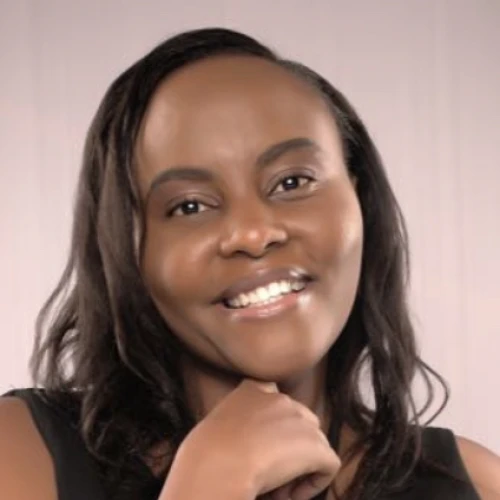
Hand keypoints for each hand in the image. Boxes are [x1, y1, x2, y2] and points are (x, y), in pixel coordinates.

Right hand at [163, 378, 339, 499]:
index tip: (261, 448)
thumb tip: (246, 447)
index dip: (274, 425)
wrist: (216, 466)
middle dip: (290, 448)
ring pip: (314, 445)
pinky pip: (329, 465)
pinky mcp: (315, 447)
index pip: (273, 396)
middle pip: (299, 423)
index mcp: (253, 389)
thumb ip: (236, 423)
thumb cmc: (205, 453)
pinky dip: (314, 483)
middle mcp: (281, 398)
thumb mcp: (216, 425)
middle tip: (270, 475)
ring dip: (300, 468)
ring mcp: (301, 420)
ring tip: (277, 489)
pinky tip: (289, 495)